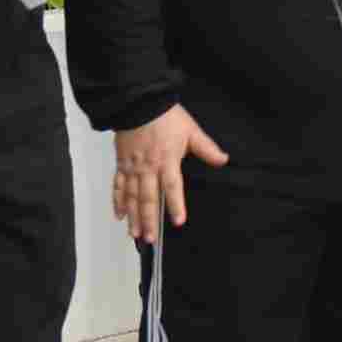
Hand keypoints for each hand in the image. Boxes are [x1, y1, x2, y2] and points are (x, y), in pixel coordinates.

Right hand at [113, 105, 228, 243]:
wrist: (139, 102)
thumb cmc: (165, 115)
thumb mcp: (190, 130)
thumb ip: (206, 148)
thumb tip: (223, 159)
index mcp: (167, 160)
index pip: (172, 187)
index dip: (176, 205)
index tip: (178, 221)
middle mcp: (148, 167)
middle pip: (148, 198)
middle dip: (149, 220)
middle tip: (151, 238)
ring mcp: (133, 166)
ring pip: (132, 196)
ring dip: (133, 216)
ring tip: (135, 234)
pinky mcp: (121, 163)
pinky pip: (118, 185)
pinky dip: (118, 201)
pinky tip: (120, 215)